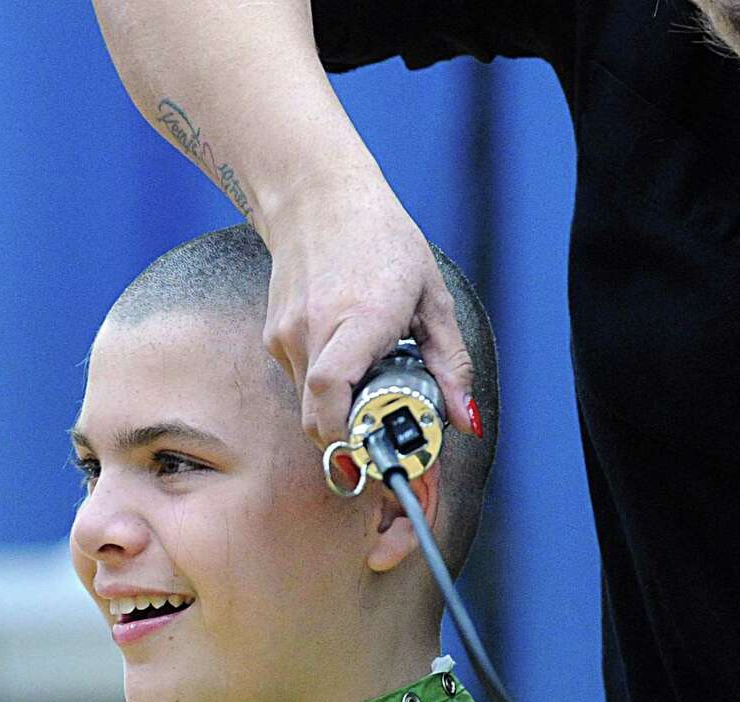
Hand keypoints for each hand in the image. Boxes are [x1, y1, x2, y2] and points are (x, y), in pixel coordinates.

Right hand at [261, 171, 475, 448]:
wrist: (316, 198)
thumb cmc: (380, 240)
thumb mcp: (430, 298)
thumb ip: (449, 364)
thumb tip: (465, 420)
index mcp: (357, 317)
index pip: (331, 390)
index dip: (346, 436)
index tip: (373, 465)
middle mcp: (312, 329)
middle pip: (318, 418)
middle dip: (349, 448)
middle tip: (384, 459)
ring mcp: (286, 334)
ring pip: (309, 405)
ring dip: (342, 416)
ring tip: (375, 396)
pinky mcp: (274, 336)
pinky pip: (301, 384)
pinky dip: (327, 392)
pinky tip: (352, 365)